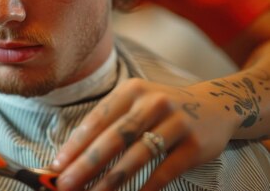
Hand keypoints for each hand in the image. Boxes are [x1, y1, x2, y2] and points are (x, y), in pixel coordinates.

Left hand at [50, 78, 238, 190]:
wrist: (214, 106)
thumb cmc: (161, 110)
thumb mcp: (135, 104)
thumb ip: (108, 125)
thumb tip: (72, 156)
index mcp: (131, 91)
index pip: (96, 120)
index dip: (75, 144)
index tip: (57, 165)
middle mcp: (152, 102)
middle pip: (114, 137)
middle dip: (87, 164)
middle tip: (67, 184)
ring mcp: (176, 122)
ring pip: (138, 155)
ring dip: (112, 180)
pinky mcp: (194, 144)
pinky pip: (166, 170)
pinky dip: (147, 187)